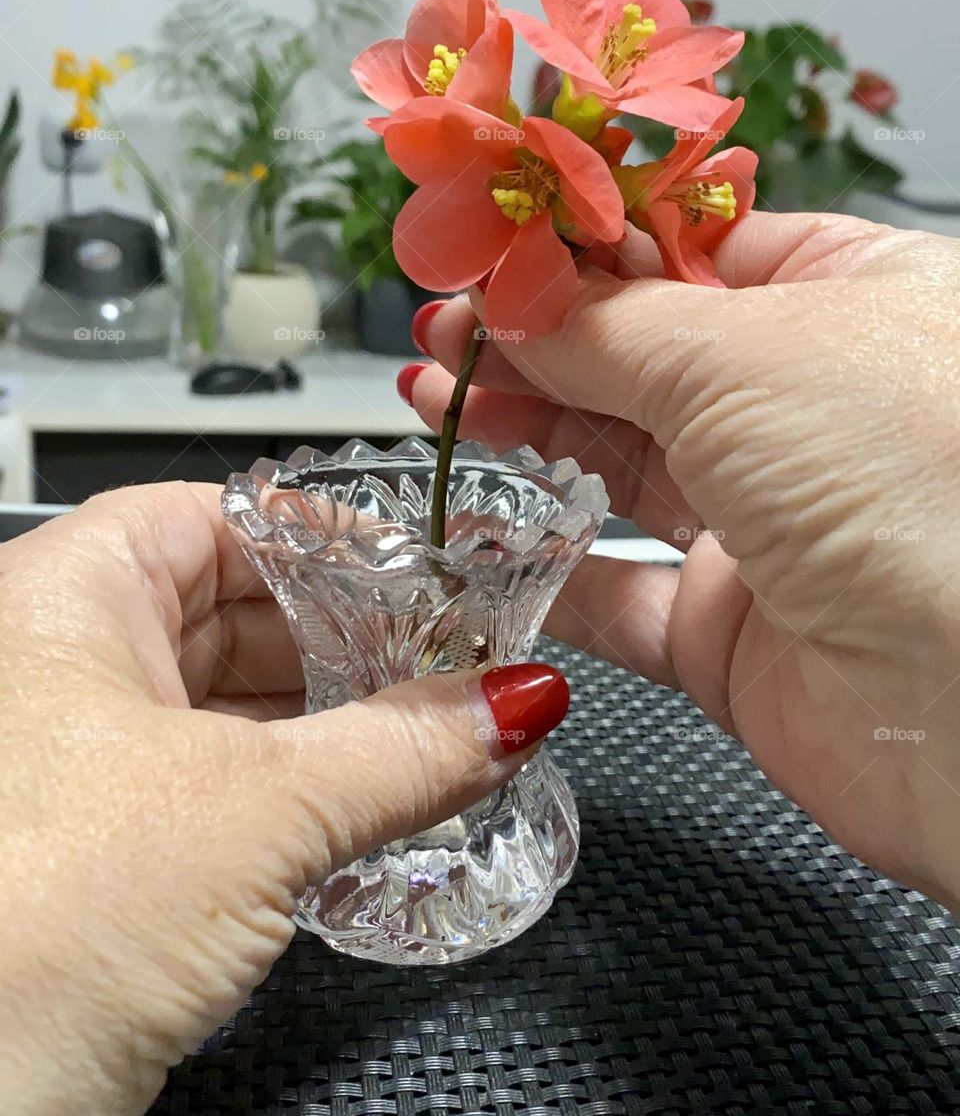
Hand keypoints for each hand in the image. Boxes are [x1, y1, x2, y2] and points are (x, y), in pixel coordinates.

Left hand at [0, 482, 568, 1114]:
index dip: (326, 537)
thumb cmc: (30, 930)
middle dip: (345, 636)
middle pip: (229, 605)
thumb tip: (515, 703)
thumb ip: (402, 750)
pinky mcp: (93, 838)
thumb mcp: (255, 813)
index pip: (217, 519)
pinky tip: (361, 800)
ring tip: (426, 730)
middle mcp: (51, 660)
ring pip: (222, 697)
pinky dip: (286, 782)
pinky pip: (208, 774)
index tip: (421, 568)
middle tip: (447, 660)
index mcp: (60, 598)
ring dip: (325, 718)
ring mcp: (67, 753)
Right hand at [404, 210, 959, 912]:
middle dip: (536, 339)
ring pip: (622, 465)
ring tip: (436, 401)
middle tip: (445, 330)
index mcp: (856, 300)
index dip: (588, 248)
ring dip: (526, 432)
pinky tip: (480, 535)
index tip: (493, 247)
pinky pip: (618, 591)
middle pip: (645, 357)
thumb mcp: (742, 356)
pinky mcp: (732, 628)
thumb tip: (512, 297)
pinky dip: (545, 568)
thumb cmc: (920, 489)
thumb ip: (606, 327)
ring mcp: (774, 521)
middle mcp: (819, 408)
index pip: (695, 250)